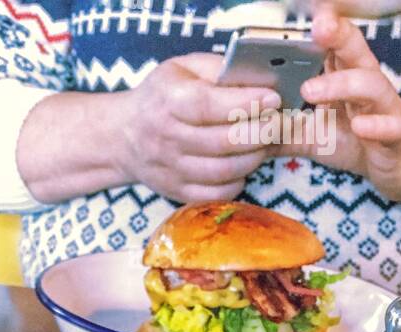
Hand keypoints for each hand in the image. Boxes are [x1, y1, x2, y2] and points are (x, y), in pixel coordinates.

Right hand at [113, 54, 280, 202]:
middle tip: (276, 123)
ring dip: (253, 158)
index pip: (210, 105)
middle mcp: (167, 138)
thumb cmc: (162, 96)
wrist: (125, 136)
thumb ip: (218, 70)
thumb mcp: (183, 68)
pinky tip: (243, 166)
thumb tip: (259, 80)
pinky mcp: (177, 191)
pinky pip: (216, 193)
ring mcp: (171, 169)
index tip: (273, 98)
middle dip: (259, 132)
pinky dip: (238, 181)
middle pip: (222, 142)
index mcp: (169, 101)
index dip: (246, 103)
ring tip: (263, 144)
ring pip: (223, 171)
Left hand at [285, 6, 400, 203]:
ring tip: (311, 90)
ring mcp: (384, 108)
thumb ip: (283, 129)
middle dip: (338, 36)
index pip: (333, 45)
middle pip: (355, 51)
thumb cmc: (357, 140)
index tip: (305, 14)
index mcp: (346, 77)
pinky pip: (390, 127)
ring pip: (371, 85)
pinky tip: (360, 126)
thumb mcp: (313, 135)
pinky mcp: (397, 135)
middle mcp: (367, 84)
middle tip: (317, 26)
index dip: (323, 27)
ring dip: (341, 84)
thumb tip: (245, 129)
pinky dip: (376, 126)